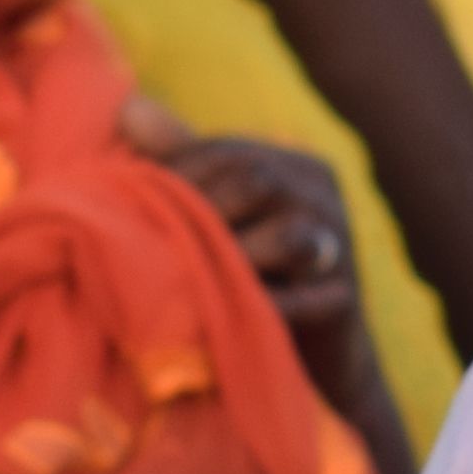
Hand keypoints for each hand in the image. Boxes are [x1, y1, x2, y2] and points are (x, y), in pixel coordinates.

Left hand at [131, 98, 414, 473]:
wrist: (308, 368)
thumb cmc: (251, 281)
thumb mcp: (217, 215)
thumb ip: (181, 162)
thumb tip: (128, 105)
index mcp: (295, 163)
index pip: (225, 151)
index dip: (176, 178)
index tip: (136, 209)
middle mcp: (325, 192)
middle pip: (254, 180)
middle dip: (201, 214)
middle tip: (161, 250)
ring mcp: (342, 244)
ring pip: (285, 232)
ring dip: (234, 258)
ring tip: (197, 281)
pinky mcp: (344, 300)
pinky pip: (292, 295)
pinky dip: (253, 306)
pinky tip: (222, 317)